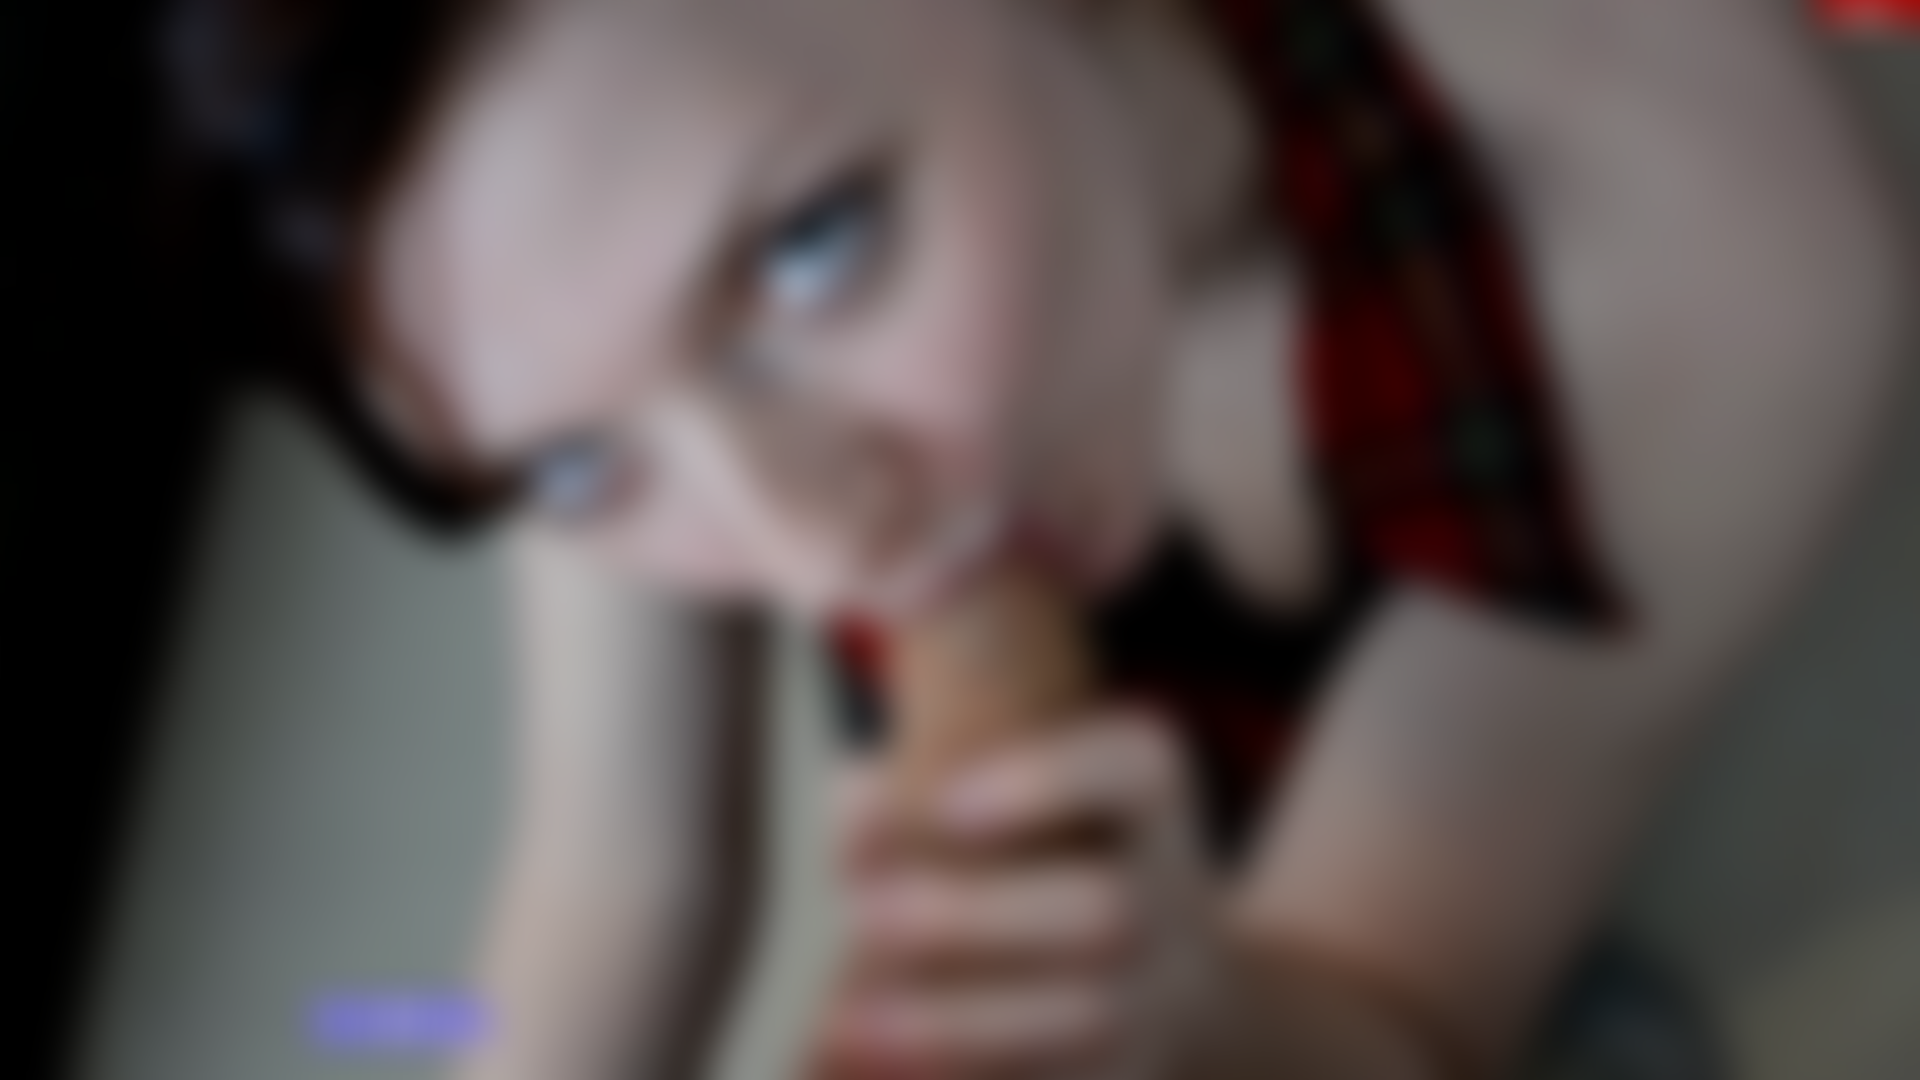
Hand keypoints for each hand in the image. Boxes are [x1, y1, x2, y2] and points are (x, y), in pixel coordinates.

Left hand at [814, 709, 1234, 1079]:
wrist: (1170, 980)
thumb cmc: (1040, 851)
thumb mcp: (1008, 791)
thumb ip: (926, 785)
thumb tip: (856, 814)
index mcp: (1145, 786)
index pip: (1124, 772)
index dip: (1044, 787)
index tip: (949, 805)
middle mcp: (1170, 894)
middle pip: (1099, 911)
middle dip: (974, 919)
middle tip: (864, 916)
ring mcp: (1164, 995)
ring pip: (1083, 1019)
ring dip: (956, 1024)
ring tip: (847, 1022)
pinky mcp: (1136, 1074)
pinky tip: (892, 1075)